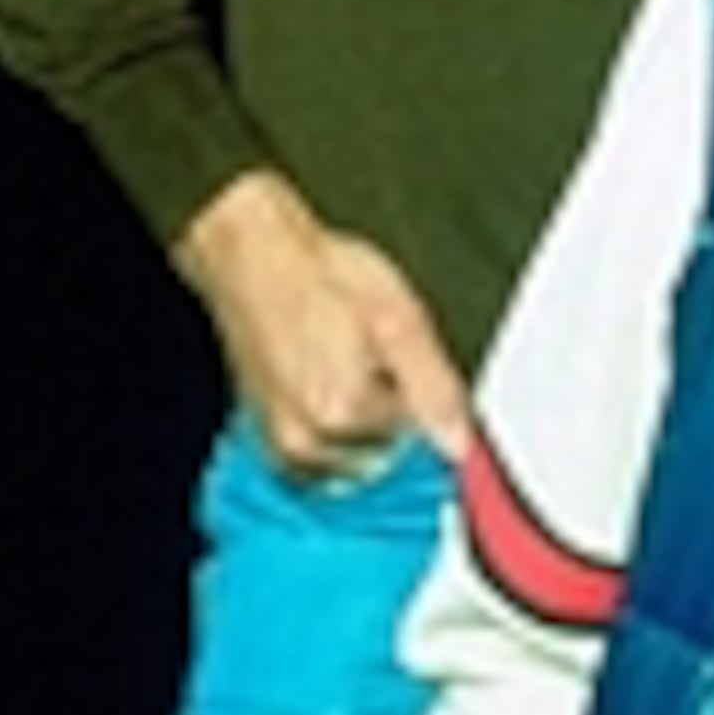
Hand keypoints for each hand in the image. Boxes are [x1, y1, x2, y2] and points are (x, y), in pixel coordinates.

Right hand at [174, 167, 469, 475]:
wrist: (253, 254)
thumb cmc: (319, 274)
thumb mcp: (401, 319)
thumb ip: (437, 389)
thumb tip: (460, 446)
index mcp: (344, 413)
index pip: (424, 439)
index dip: (426, 395)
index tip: (404, 361)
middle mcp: (307, 442)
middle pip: (392, 454)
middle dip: (397, 415)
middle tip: (376, 357)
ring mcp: (282, 444)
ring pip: (359, 460)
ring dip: (369, 426)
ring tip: (350, 364)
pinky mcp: (266, 437)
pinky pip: (324, 457)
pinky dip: (338, 431)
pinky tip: (331, 381)